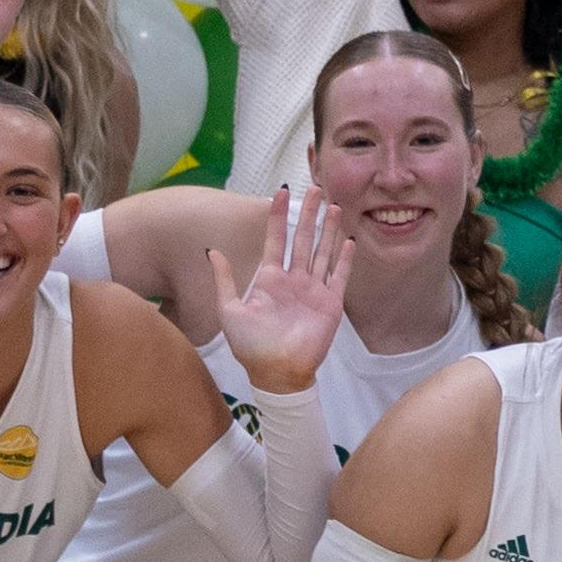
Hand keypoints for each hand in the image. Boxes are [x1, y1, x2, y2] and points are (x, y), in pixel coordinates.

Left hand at [212, 186, 343, 394]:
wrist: (277, 372)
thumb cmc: (250, 346)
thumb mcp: (229, 311)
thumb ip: (224, 280)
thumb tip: (212, 251)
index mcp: (270, 279)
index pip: (276, 239)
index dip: (279, 216)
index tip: (281, 193)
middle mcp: (294, 280)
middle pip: (303, 239)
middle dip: (309, 214)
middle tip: (316, 189)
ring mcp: (313, 290)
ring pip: (323, 252)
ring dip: (329, 230)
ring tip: (335, 207)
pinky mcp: (330, 303)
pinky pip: (339, 276)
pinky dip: (344, 259)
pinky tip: (349, 241)